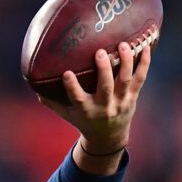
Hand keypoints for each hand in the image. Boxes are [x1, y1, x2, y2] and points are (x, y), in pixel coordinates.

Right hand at [40, 41, 151, 155]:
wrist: (108, 137)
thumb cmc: (83, 120)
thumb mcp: (66, 114)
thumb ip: (52, 101)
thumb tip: (35, 86)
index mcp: (86, 110)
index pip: (77, 98)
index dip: (71, 86)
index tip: (66, 73)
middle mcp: (104, 106)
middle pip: (105, 86)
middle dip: (104, 69)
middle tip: (100, 52)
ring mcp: (120, 101)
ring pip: (125, 80)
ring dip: (126, 62)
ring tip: (124, 44)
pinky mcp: (133, 96)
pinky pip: (140, 78)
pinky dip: (144, 63)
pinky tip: (146, 47)